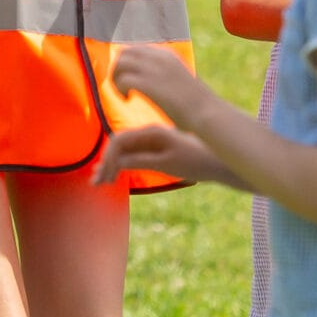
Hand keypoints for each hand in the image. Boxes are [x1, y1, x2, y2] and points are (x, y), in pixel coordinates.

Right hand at [92, 125, 228, 186]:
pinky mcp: (158, 149)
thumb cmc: (197, 161)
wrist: (220, 160)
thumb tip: (116, 162)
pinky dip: (124, 165)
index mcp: (151, 133)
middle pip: (119, 145)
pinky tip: (117, 175)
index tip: (102, 178)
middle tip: (96, 183)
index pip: (119, 141)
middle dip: (106, 163)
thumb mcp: (167, 163)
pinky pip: (134, 155)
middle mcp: (150, 134)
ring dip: (112, 165)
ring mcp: (154, 141)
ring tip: (102, 182)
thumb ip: (141, 160)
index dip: (107, 159)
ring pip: (125, 151)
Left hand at [109, 43, 203, 127]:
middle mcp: (160, 57)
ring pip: (120, 63)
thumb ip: (164, 76)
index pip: (136, 49)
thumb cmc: (196, 106)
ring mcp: (155, 69)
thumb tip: (150, 82)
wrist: (207, 114)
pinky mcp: (150, 84)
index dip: (127, 64)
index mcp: (167, 55)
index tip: (130, 81)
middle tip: (123, 89)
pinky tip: (128, 101)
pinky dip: (120, 90)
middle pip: (125, 53)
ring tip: (125, 95)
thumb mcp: (180, 82)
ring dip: (116, 79)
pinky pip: (123, 79)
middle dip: (119, 70)